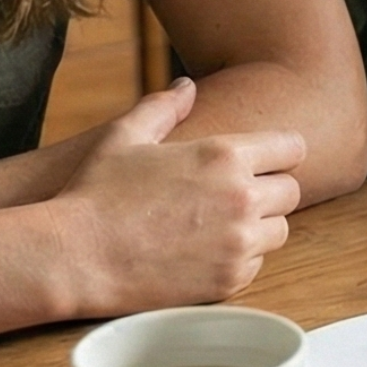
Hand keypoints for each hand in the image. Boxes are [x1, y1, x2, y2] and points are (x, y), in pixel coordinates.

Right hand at [50, 79, 306, 314]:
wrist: (74, 257)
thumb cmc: (94, 192)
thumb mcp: (125, 136)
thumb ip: (164, 107)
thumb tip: (188, 86)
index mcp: (225, 155)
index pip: (292, 148)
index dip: (278, 153)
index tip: (263, 160)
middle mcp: (242, 197)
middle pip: (290, 191)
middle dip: (268, 190)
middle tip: (235, 195)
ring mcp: (238, 242)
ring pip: (278, 230)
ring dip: (258, 226)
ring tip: (219, 224)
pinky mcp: (229, 280)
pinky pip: (256, 265)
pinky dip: (239, 259)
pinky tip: (206, 251)